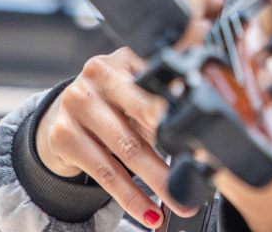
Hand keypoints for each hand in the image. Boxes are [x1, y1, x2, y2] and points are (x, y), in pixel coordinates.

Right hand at [35, 0, 221, 228]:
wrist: (61, 118)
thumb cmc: (112, 103)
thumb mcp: (136, 89)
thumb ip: (167, 94)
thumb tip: (210, 117)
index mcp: (125, 57)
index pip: (162, 82)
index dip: (186, 108)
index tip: (208, 133)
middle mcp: (98, 74)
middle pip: (147, 115)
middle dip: (178, 150)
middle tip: (202, 175)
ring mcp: (77, 103)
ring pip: (128, 149)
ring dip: (159, 182)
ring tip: (181, 204)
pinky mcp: (63, 136)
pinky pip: (105, 172)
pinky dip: (131, 197)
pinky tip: (149, 214)